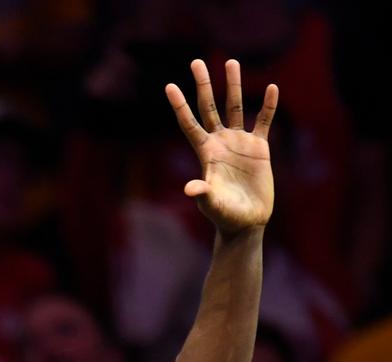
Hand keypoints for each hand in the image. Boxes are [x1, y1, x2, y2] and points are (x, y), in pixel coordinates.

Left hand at [166, 59, 277, 235]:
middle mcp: (220, 142)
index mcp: (205, 152)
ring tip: (231, 61)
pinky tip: (271, 88)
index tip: (169, 86)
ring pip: (235, 107)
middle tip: (196, 61)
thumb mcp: (211, 203)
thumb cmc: (224, 214)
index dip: (179, 105)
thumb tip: (190, 189)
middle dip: (203, 85)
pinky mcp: (259, 147)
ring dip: (234, 85)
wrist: (246, 221)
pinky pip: (263, 121)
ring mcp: (239, 142)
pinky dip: (268, 105)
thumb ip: (202, 193)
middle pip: (209, 107)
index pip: (189, 123)